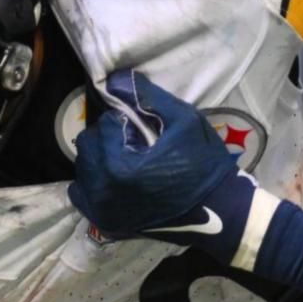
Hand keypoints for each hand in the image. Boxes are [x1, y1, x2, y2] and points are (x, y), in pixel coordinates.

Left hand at [68, 71, 262, 263]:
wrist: (220, 211)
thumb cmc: (204, 164)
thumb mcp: (185, 121)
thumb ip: (149, 97)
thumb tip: (115, 79)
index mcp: (119, 164)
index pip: (105, 124)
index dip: (125, 120)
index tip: (144, 127)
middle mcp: (103, 189)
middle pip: (89, 144)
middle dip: (108, 137)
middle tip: (135, 141)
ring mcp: (102, 209)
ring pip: (84, 167)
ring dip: (99, 157)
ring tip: (127, 158)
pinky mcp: (106, 222)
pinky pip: (81, 194)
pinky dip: (92, 182)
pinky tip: (114, 178)